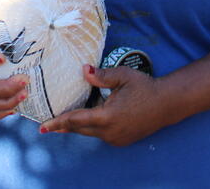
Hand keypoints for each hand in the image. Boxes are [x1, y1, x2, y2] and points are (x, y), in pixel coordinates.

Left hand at [39, 65, 176, 145]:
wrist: (167, 103)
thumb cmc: (145, 87)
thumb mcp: (122, 76)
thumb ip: (101, 76)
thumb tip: (83, 70)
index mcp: (107, 116)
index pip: (76, 120)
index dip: (58, 123)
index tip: (43, 127)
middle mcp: (110, 132)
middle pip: (80, 129)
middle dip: (63, 127)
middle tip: (47, 125)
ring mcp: (116, 138)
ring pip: (90, 133)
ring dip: (78, 127)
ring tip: (63, 122)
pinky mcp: (122, 140)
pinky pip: (101, 135)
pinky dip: (92, 128)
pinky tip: (88, 121)